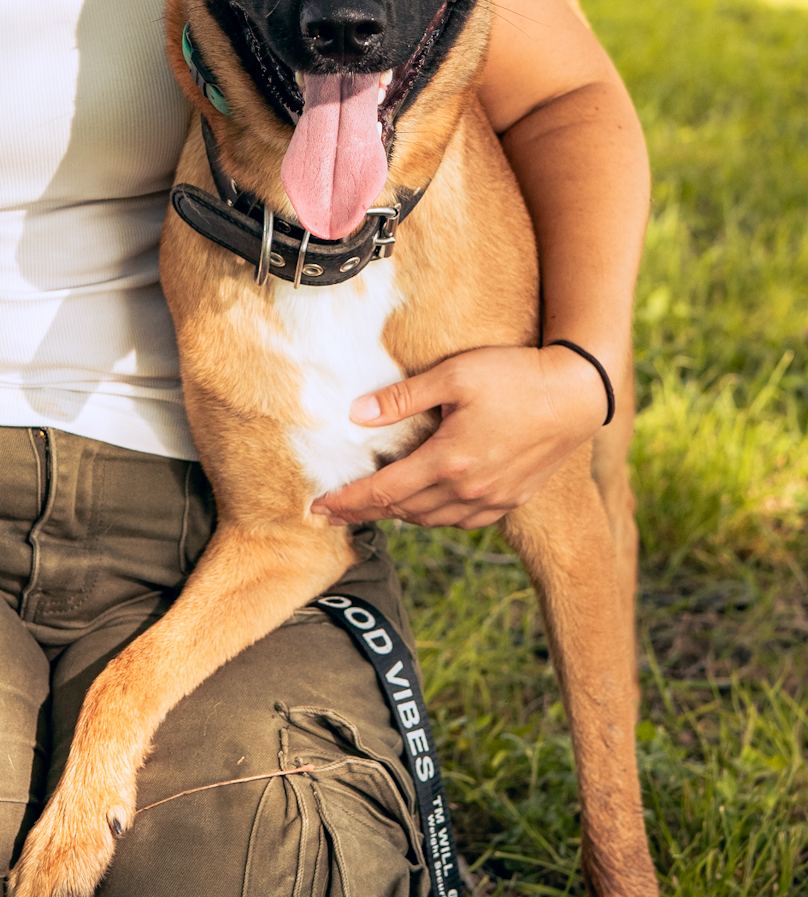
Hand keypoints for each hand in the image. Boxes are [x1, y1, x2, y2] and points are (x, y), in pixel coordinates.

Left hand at [312, 343, 609, 529]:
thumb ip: (402, 398)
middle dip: (365, 512)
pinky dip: (435, 517)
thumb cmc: (515, 376)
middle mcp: (469, 489)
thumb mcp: (454, 376)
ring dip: (399, 516)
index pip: (384, 491)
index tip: (318, 508)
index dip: (348, 500)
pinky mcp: (512, 500)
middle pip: (403, 511)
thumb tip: (356, 415)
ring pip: (432, 520)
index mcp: (449, 460)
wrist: (577, 393)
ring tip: (374, 508)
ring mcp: (493, 499)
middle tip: (333, 514)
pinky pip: (463, 521)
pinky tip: (426, 506)